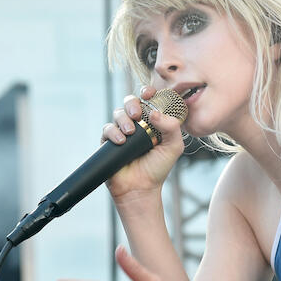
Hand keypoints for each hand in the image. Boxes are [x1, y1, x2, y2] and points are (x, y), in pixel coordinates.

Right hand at [101, 86, 184, 200]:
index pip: (149, 100)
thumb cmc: (158, 168)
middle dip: (132, 103)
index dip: (147, 92)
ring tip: (130, 132)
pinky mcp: (109, 141)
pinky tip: (121, 140)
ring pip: (118, 113)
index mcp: (153, 121)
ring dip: (124, 119)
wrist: (141, 188)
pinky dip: (113, 132)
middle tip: (137, 114)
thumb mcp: (173, 147)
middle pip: (130, 102)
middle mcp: (137, 124)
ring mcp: (123, 131)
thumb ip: (172, 128)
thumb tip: (155, 112)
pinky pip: (107, 128)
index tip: (148, 94)